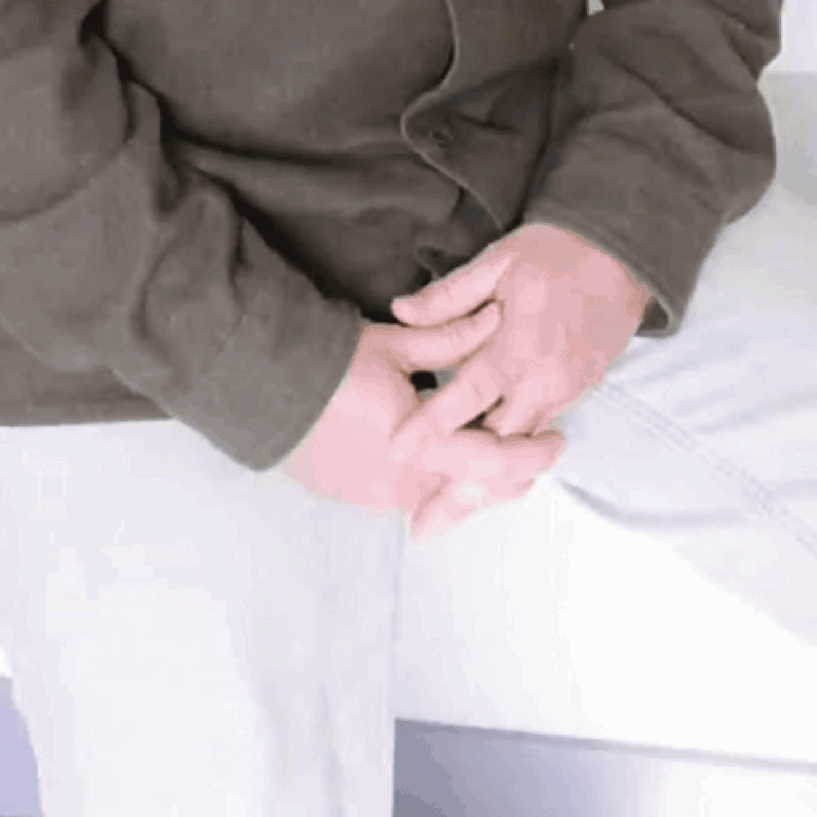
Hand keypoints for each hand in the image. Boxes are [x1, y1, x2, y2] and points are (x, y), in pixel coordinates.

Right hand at [278, 303, 565, 529]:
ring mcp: (379, 496)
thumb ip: (451, 338)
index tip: (556, 440)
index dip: (532, 453)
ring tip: (495, 455)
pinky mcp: (358, 498)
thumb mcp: (395, 343)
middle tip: (534, 453)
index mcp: (420, 445)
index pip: (495, 462)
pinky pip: (413, 497)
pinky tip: (448, 462)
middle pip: (476, 491)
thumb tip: (498, 318)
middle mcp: (404, 484)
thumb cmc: (329, 362)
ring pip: (446, 498)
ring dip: (473, 480)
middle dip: (510, 476)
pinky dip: (438, 482)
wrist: (261, 389)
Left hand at [384, 224, 649, 541]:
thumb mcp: (498, 261)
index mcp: (517, 346)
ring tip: (445, 513)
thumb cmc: (555, 252)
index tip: (397, 449)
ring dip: (486, 479)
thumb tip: (400, 309)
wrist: (624, 254)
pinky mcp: (580, 391)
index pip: (467, 396)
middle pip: (497, 445)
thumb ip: (449, 295)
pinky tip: (485, 477)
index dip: (432, 425)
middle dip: (459, 483)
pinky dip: (512, 457)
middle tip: (421, 520)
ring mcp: (566, 390)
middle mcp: (543, 379)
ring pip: (521, 449)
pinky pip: (539, 433)